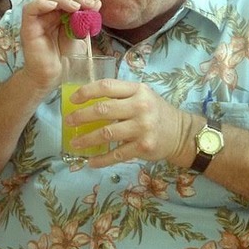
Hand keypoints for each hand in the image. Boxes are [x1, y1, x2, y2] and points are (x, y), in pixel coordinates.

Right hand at [20, 0, 102, 91]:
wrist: (53, 77)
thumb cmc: (65, 58)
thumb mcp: (80, 36)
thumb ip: (85, 20)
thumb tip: (96, 4)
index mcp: (61, 13)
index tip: (96, 0)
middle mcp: (48, 12)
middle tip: (90, 4)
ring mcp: (38, 19)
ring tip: (76, 6)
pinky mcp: (28, 27)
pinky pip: (30, 9)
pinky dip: (42, 4)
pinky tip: (54, 6)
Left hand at [67, 79, 190, 166]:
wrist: (179, 133)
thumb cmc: (155, 111)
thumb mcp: (142, 95)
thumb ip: (120, 95)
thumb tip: (86, 100)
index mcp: (138, 90)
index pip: (107, 86)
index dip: (86, 92)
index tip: (72, 100)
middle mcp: (140, 107)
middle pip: (103, 110)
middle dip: (81, 116)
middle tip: (68, 122)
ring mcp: (142, 128)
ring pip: (107, 133)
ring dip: (87, 139)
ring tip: (75, 142)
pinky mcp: (143, 148)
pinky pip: (116, 155)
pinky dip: (101, 159)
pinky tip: (90, 161)